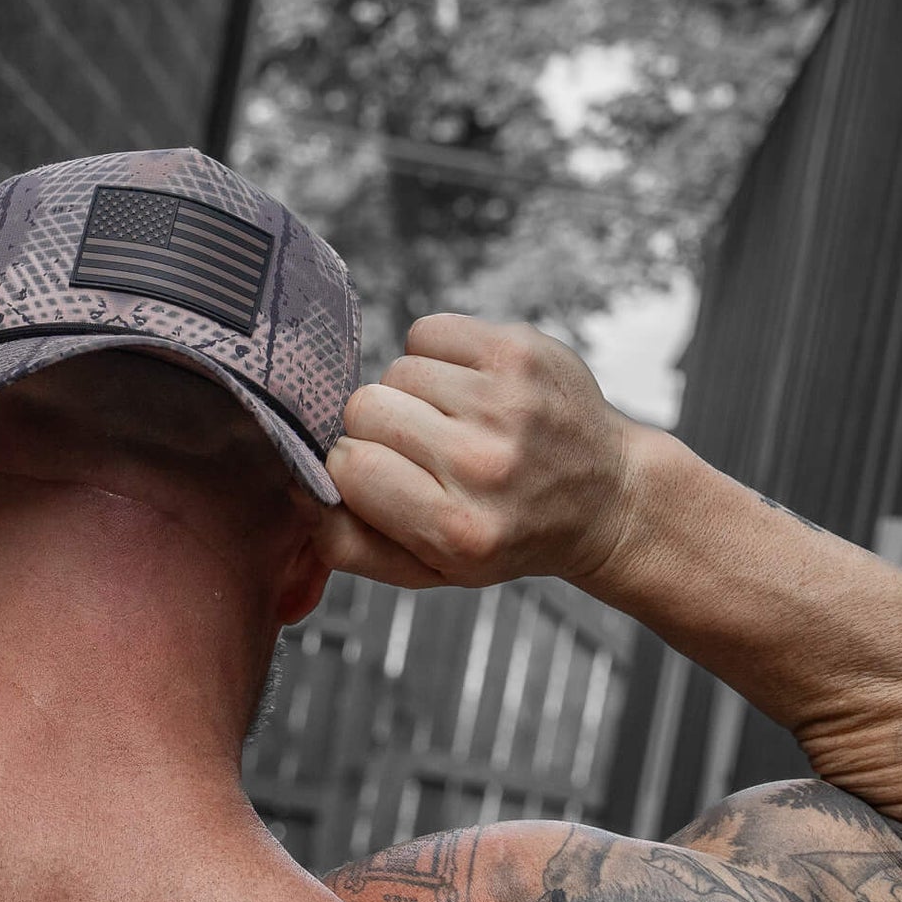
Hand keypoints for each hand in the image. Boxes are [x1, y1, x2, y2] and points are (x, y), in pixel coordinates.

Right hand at [315, 315, 646, 588]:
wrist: (604, 498)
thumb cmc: (503, 534)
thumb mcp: (427, 571)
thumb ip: (349, 544)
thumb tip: (297, 489)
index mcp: (457, 530)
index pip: (347, 467)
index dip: (351, 468)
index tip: (383, 479)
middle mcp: (485, 465)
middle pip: (363, 410)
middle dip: (379, 429)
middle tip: (423, 452)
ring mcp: (508, 402)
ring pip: (395, 371)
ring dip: (411, 394)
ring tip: (453, 422)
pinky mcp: (521, 350)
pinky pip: (427, 331)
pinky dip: (436, 356)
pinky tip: (469, 389)